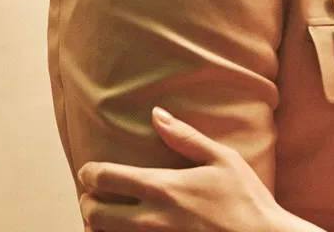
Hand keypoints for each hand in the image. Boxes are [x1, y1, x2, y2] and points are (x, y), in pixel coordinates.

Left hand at [77, 107, 299, 231]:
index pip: (105, 178)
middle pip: (94, 214)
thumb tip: (157, 114)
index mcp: (164, 188)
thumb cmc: (247, 199)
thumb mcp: (223, 158)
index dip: (89, 173)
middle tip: (94, 196)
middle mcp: (151, 219)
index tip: (89, 172)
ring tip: (105, 217)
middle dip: (87, 203)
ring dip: (97, 226)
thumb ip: (185, 137)